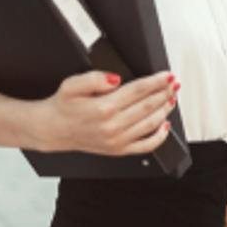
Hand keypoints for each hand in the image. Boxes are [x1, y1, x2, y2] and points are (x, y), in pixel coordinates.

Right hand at [26, 70, 178, 154]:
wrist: (52, 130)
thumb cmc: (63, 106)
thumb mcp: (72, 84)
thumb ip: (94, 78)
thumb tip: (115, 79)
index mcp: (103, 107)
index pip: (138, 90)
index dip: (156, 81)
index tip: (168, 75)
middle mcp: (112, 125)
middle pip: (148, 106)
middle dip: (164, 93)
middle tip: (174, 84)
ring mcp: (117, 140)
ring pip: (150, 123)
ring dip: (164, 110)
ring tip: (171, 98)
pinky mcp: (118, 150)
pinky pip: (145, 146)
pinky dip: (159, 136)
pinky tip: (165, 125)